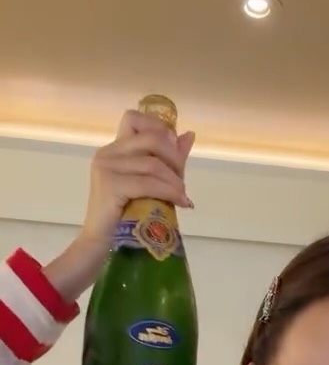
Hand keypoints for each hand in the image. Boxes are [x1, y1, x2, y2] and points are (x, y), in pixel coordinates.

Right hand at [81, 110, 194, 246]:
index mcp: (115, 149)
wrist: (103, 246)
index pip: (134, 118)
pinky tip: (180, 203)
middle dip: (174, 158)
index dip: (159, 129)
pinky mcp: (110, 185)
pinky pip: (148, 183)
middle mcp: (108, 153)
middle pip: (151, 137)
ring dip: (175, 181)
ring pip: (153, 164)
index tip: (173, 153)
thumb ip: (168, 159)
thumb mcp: (152, 183)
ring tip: (182, 198)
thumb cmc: (127, 218)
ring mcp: (106, 167)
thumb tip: (189, 135)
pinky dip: (169, 192)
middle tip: (181, 181)